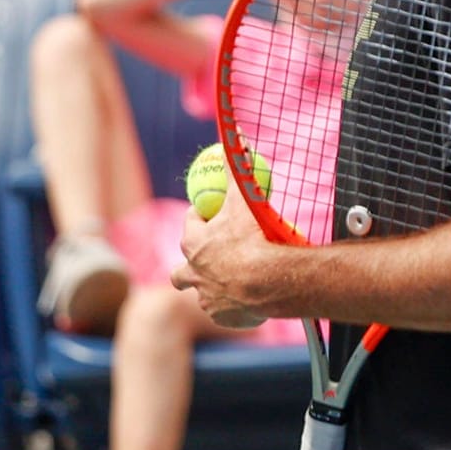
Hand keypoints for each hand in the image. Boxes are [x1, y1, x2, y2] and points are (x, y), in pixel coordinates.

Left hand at [171, 173, 275, 328]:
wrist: (269, 282)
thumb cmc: (253, 238)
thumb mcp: (243, 197)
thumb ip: (236, 166)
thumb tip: (234, 131)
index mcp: (195, 244)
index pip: (189, 227)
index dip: (198, 219)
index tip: (209, 215)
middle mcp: (194, 273)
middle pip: (180, 273)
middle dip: (189, 266)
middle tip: (209, 259)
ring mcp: (207, 298)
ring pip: (203, 294)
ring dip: (212, 288)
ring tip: (232, 283)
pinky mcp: (222, 318)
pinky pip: (225, 313)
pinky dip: (234, 308)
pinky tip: (249, 302)